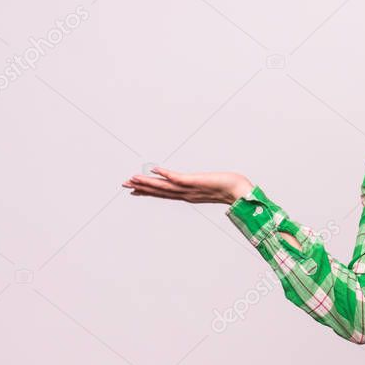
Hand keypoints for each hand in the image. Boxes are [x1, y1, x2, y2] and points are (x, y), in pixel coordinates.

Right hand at [122, 168, 253, 204]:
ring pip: (163, 186)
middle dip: (141, 188)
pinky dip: (165, 174)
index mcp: (188, 195)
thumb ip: (204, 187)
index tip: (134, 190)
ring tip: (132, 178)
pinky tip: (155, 169)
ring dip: (147, 182)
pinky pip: (177, 177)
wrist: (240, 191)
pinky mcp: (195, 182)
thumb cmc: (230, 187)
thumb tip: (203, 185)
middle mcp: (186, 193)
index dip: (149, 192)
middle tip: (124, 185)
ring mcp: (189, 188)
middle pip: (159, 191)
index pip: (164, 193)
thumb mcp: (212, 187)